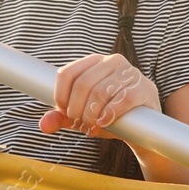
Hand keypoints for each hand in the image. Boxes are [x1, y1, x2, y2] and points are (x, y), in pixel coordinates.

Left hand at [39, 53, 158, 137]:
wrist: (143, 127)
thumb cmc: (109, 116)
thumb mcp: (83, 115)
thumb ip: (62, 117)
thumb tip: (44, 125)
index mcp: (94, 62)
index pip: (67, 73)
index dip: (60, 96)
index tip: (64, 113)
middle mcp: (112, 61)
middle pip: (82, 84)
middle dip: (77, 110)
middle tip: (80, 125)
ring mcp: (130, 72)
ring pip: (100, 92)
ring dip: (92, 115)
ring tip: (92, 127)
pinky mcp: (144, 87)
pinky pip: (122, 99)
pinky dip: (110, 114)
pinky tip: (105, 123)